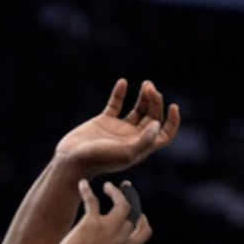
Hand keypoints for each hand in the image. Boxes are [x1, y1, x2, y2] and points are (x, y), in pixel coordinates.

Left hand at [53, 180, 152, 243]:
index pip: (143, 232)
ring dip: (116, 192)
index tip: (138, 214)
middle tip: (125, 190)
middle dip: (131, 200)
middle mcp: (120, 238)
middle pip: (133, 214)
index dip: (143, 221)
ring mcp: (107, 229)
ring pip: (122, 204)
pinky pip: (92, 201)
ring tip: (108, 187)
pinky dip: (87, 190)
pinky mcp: (91, 223)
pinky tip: (82, 184)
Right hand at [55, 79, 179, 177]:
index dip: (172, 121)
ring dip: (144, 96)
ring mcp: (118, 129)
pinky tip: (122, 83)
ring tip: (146, 84)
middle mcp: (132, 137)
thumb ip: (144, 141)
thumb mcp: (125, 154)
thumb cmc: (98, 160)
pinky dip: (120, 93)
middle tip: (149, 88)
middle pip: (152, 116)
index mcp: (141, 147)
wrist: (71, 160)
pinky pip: (115, 104)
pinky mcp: (104, 121)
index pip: (164, 134)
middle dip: (155, 101)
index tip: (173, 106)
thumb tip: (158, 124)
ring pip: (138, 109)